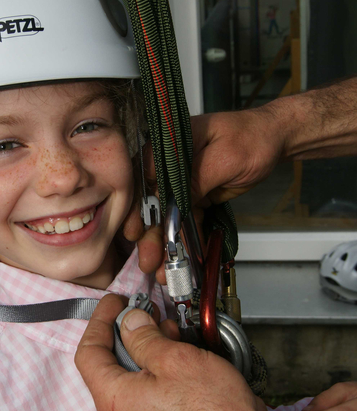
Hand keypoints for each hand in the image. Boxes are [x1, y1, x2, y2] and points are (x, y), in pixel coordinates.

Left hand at [75, 294, 273, 410]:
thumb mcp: (176, 358)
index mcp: (115, 401)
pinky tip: (178, 359)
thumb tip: (129, 322)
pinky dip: (156, 372)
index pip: (88, 353)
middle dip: (127, 334)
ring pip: (129, 379)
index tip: (115, 302)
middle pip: (108, 366)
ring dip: (145, 351)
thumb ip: (143, 337)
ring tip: (171, 335)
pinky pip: (146, 395)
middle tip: (147, 313)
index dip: (100, 320)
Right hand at [124, 106, 285, 278]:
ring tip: (161, 271)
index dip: (137, 207)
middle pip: (153, 201)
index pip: (144, 178)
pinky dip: (184, 240)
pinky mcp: (196, 194)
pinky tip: (181, 260)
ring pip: (168, 216)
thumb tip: (172, 203)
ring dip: (165, 244)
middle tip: (148, 261)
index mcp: (170, 146)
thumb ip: (196, 179)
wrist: (275, 139)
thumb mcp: (224, 158)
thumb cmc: (252, 139)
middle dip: (150, 234)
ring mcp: (182, 181)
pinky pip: (186, 220)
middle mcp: (170, 164)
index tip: (134, 232)